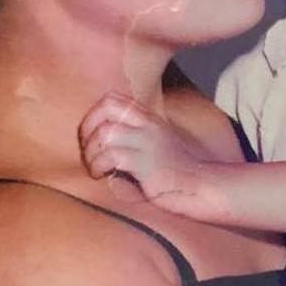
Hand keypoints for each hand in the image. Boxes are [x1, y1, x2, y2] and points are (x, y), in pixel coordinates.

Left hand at [79, 93, 220, 215]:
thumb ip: (134, 132)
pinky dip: (99, 165)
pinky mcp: (145, 163)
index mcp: (148, 118)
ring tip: (95, 167)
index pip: (112, 99)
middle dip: (87, 128)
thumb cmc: (172, 170)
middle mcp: (147, 125)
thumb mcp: (155, 142)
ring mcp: (147, 143)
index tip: (90, 135)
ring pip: (105, 133)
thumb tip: (101, 134)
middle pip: (106, 109)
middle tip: (88, 150)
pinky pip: (111, 156)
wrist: (197, 186)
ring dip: (91, 152)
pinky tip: (101, 175)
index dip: (93, 114)